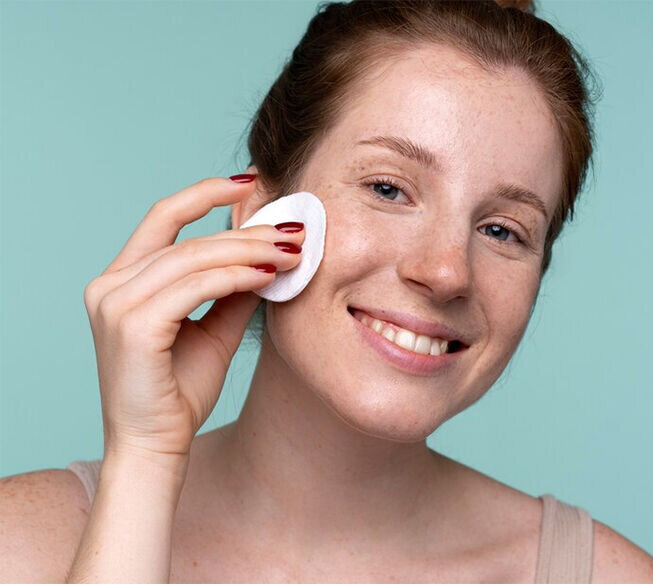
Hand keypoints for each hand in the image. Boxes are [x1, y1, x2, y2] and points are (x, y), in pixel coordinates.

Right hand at [83, 176, 304, 460]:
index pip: (164, 218)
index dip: (205, 193)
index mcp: (122, 280)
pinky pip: (197, 286)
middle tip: (294, 229)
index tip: (251, 182)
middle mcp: (110, 285)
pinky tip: (269, 275)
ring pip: (194, 257)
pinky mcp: (133, 326)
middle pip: (187, 237)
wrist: (156, 446)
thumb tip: (267, 252)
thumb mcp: (213, 328)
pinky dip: (237, 276)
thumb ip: (233, 287)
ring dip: (250, 250)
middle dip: (246, 229)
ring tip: (292, 251)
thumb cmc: (180, 390)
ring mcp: (116, 303)